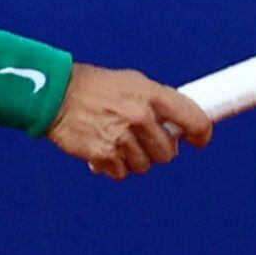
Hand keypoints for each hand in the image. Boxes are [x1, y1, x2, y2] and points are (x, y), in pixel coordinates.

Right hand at [47, 66, 212, 179]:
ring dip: (133, 159)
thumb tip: (179, 123)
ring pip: (144, 165)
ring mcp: (122, 137)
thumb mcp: (130, 82)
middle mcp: (140, 116)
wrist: (55, 95)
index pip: (193, 119)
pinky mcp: (104, 154)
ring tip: (117, 141)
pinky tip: (103, 150)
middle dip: (158, 150)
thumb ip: (156, 100)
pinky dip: (113, 166)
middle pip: (168, 152)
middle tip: (143, 141)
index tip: (199, 139)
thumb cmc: (93, 87)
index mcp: (151, 94)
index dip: (201, 133)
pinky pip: (121, 173)